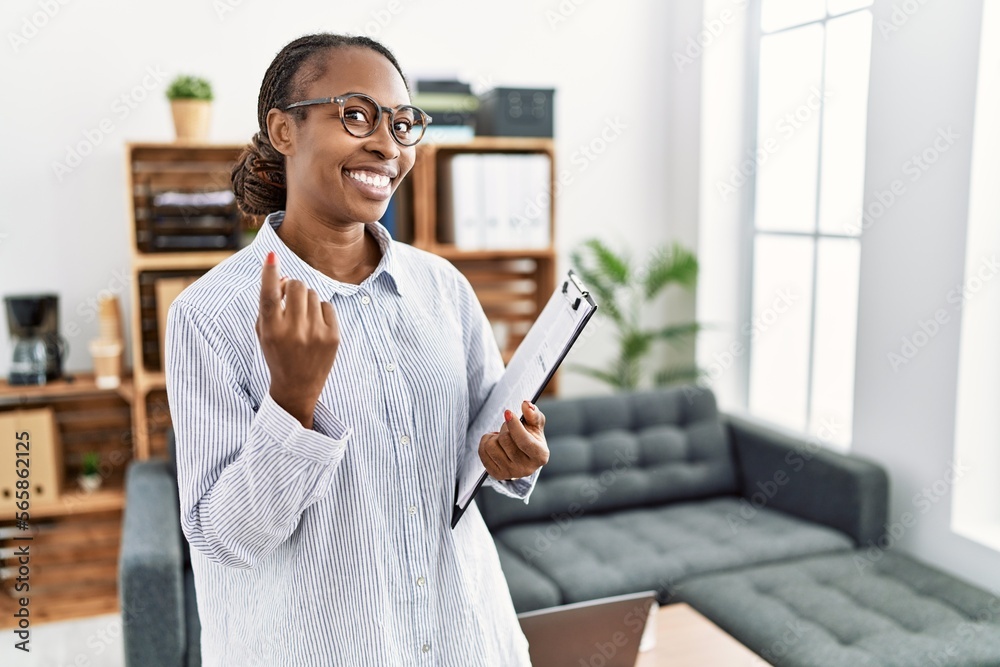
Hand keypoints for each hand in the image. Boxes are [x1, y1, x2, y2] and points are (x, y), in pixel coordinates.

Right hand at [256, 251, 339, 428]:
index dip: (269, 273)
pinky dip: (319, 311)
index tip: (272, 255)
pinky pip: (326, 305)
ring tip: (301, 318)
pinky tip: (314, 327)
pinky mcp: (332, 336)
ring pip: (311, 293)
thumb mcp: (264, 331)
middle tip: (288, 298)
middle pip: (296, 286)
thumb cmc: (277, 353)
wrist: (297, 386)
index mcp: (271, 330)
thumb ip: (269, 304)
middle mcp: (293, 331)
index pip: (269, 296)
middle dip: (291, 287)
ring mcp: (315, 334)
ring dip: (305, 299)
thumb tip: (285, 276)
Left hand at [478, 400, 548, 480]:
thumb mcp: (536, 425)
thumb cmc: (531, 438)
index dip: (514, 425)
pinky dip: (486, 443)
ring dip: (494, 436)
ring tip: (501, 437)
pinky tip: (495, 444)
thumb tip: (526, 405)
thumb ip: (533, 414)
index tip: (508, 412)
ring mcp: (510, 473)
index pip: (523, 440)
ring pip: (491, 446)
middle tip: (509, 428)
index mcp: (540, 456)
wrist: (524, 458)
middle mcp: (526, 468)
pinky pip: (482, 452)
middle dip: (505, 428)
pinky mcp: (496, 474)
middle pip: (505, 440)